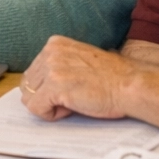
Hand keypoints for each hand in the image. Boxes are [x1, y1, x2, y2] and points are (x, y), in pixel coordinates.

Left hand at [22, 36, 137, 120]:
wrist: (130, 85)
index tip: (69, 90)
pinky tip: (71, 109)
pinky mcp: (55, 87)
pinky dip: (51, 115)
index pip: (33, 71)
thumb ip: (59, 65)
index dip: (48, 87)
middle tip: (71, 99)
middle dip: (46, 97)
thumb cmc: (112, 78)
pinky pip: (37, 108)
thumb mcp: (79, 60)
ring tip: (72, 103)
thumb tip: (38, 84)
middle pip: (28, 84)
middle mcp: (50, 52)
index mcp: (54, 44)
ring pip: (29, 97)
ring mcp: (52, 68)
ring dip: (49, 105)